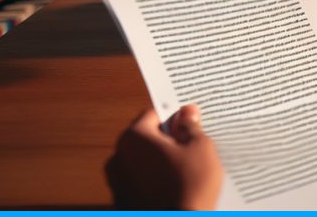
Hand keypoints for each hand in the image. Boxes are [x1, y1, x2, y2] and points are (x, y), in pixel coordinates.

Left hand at [105, 105, 223, 209]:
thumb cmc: (191, 183)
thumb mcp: (200, 146)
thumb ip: (190, 126)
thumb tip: (187, 112)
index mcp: (133, 137)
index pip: (153, 114)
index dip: (174, 117)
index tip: (190, 123)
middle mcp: (118, 158)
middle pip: (145, 139)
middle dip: (166, 140)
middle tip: (192, 148)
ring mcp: (116, 184)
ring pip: (142, 163)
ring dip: (159, 162)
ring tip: (185, 172)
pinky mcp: (122, 203)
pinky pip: (139, 184)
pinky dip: (153, 182)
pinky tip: (174, 188)